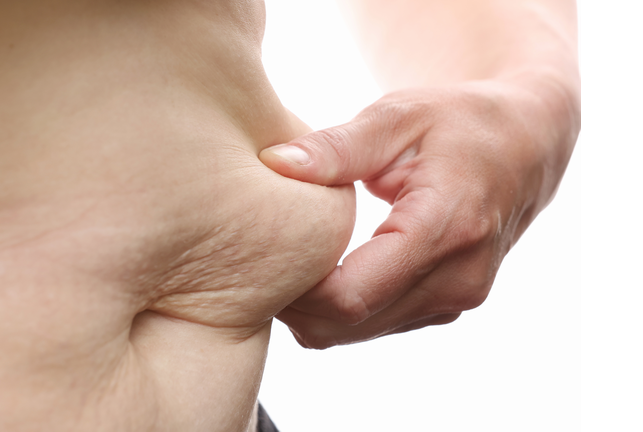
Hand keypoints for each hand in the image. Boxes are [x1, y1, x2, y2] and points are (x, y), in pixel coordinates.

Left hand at [260, 81, 571, 347]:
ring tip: (290, 263)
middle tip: (262, 262)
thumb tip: (274, 164)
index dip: (295, 290)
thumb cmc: (459, 121)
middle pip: (349, 324)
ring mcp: (457, 299)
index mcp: (445, 229)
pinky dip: (342, 311)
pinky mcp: (449, 305)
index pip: (350, 295)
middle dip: (296, 305)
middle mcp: (457, 278)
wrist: (526, 143)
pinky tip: (325, 272)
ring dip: (316, 311)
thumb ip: (336, 146)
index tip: (261, 257)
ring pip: (359, 332)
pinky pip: (378, 325)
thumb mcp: (398, 116)